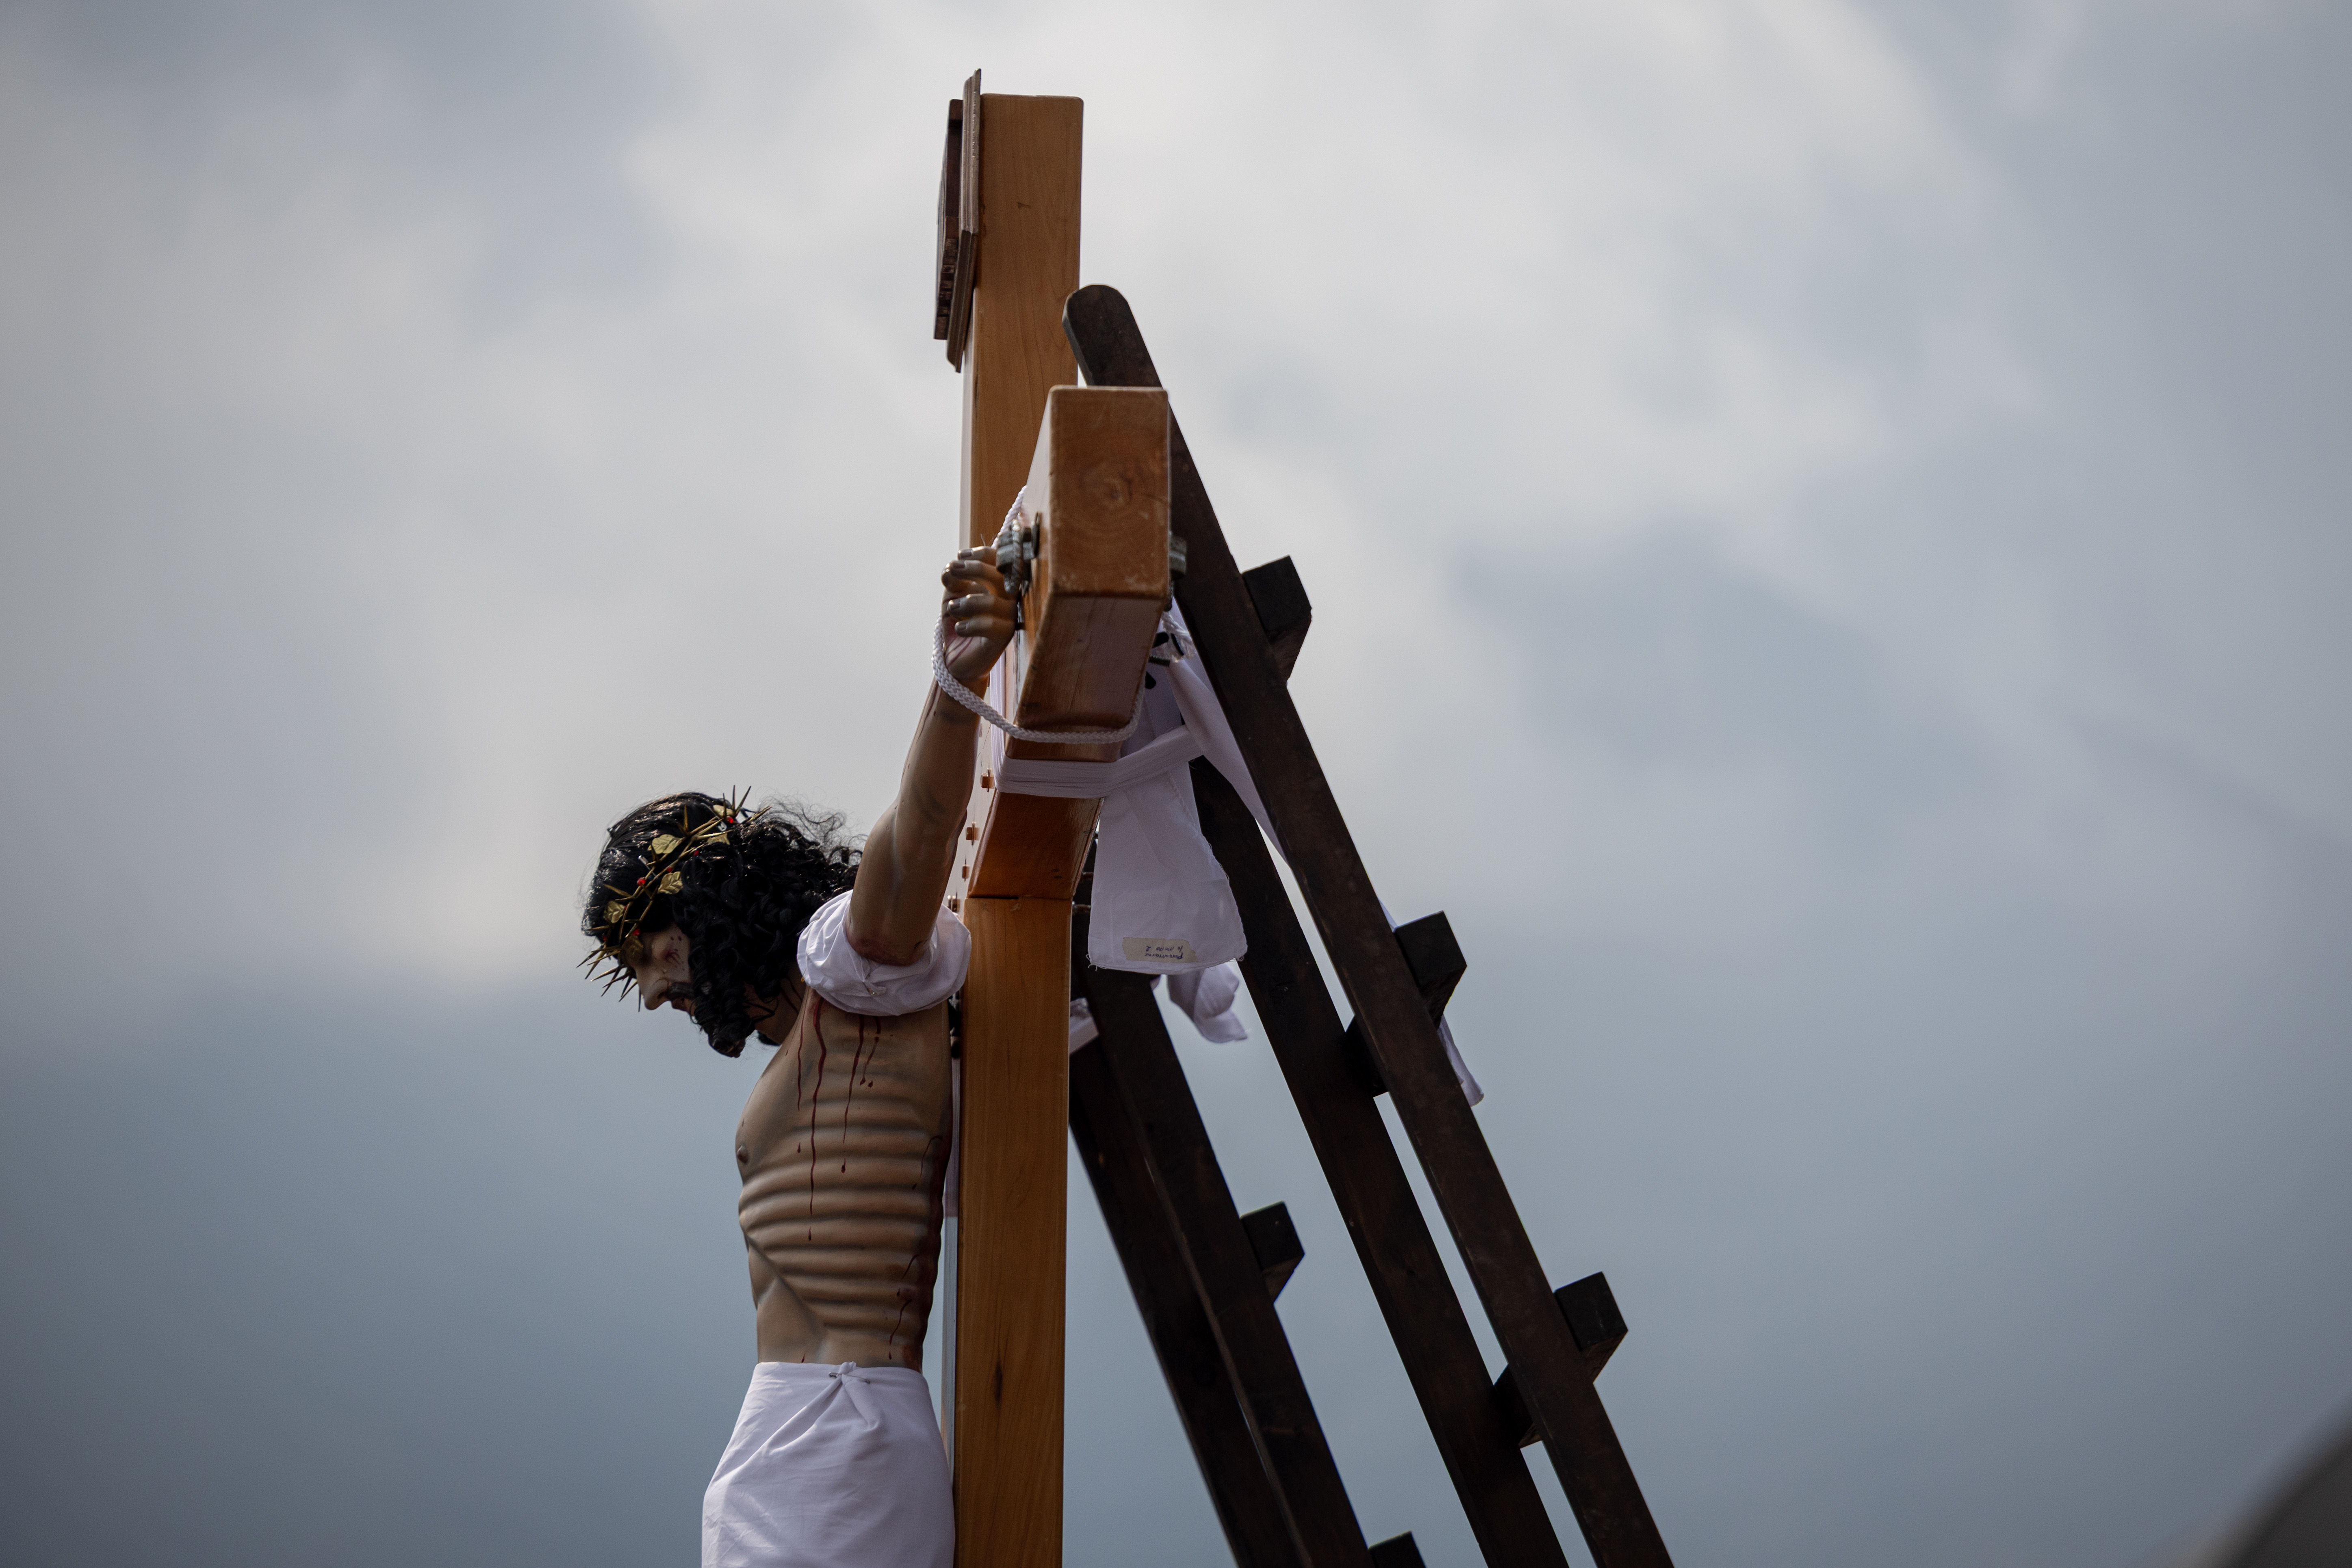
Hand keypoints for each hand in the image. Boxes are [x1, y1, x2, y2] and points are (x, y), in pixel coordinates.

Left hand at [939, 548, 1015, 685]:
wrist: (956, 656)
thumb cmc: (960, 621)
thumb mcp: (951, 595)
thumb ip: (952, 580)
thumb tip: (950, 570)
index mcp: (1000, 585)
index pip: (1002, 562)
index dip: (982, 554)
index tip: (960, 556)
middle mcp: (1009, 600)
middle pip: (1000, 577)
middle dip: (974, 569)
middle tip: (951, 569)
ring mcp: (1008, 619)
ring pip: (994, 602)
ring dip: (967, 601)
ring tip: (952, 608)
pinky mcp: (1003, 638)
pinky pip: (990, 625)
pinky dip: (969, 624)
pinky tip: (960, 628)